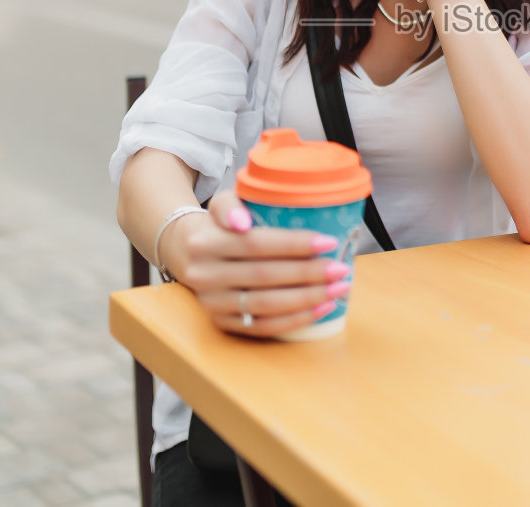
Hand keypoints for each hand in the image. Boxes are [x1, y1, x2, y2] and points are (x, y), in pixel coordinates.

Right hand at [159, 188, 351, 338]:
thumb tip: (242, 221)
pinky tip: (320, 308)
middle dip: (308, 274)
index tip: (328, 242)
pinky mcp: (221, 323)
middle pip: (264, 276)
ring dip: (307, 299)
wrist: (188, 254)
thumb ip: (231, 204)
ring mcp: (212, 303)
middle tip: (340, 269)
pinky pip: (262, 327)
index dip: (294, 244)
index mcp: (205, 242)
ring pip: (266, 305)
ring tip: (338, 289)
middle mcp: (205, 275)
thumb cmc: (220, 225)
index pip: (255, 244)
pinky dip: (295, 319)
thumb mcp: (221, 203)